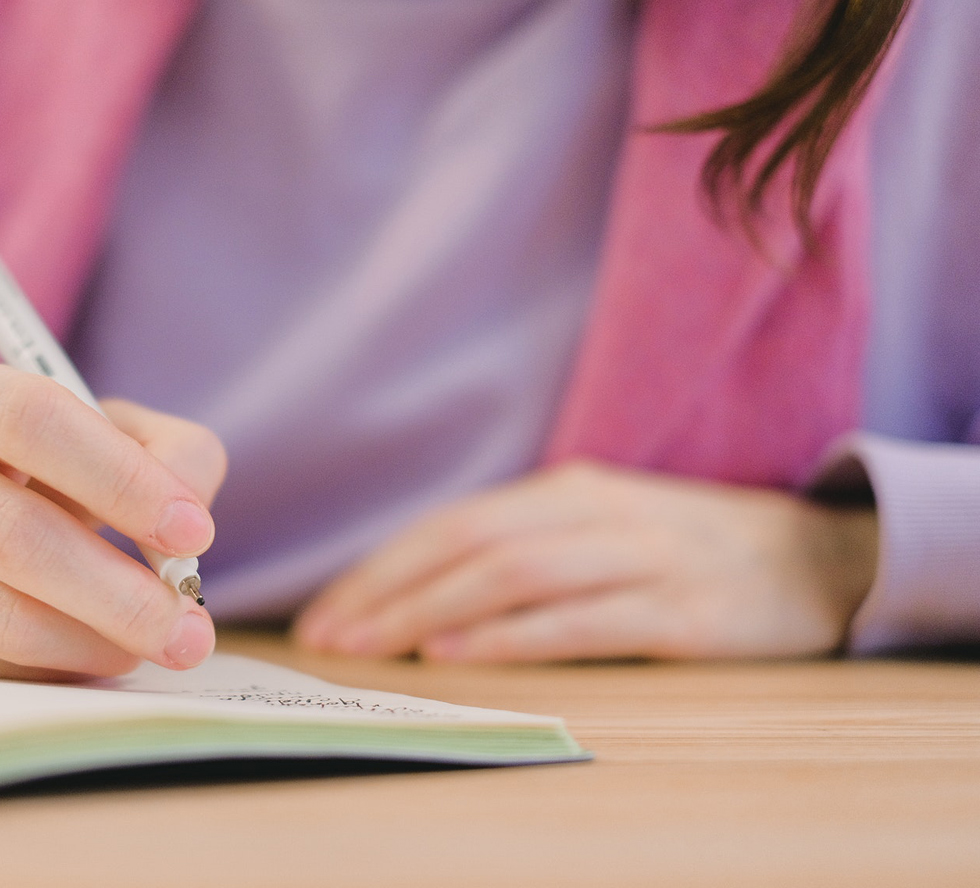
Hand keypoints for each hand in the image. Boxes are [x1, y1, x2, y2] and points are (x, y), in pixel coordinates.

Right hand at [0, 364, 226, 679]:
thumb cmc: (38, 471)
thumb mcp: (106, 435)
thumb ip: (171, 454)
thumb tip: (189, 524)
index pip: (31, 420)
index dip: (118, 476)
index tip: (193, 531)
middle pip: (12, 533)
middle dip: (117, 590)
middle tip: (189, 626)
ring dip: (96, 640)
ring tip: (159, 644)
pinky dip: (63, 663)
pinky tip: (103, 654)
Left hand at [294, 461, 877, 662]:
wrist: (819, 557)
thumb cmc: (689, 549)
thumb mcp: (602, 528)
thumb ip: (526, 548)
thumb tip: (423, 594)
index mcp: (567, 491)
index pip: (451, 524)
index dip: (382, 568)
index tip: (327, 612)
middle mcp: (595, 513)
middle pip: (468, 544)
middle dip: (388, 591)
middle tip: (329, 637)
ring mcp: (641, 558)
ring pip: (513, 574)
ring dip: (431, 611)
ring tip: (374, 647)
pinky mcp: (684, 612)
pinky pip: (580, 620)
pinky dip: (511, 637)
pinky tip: (459, 654)